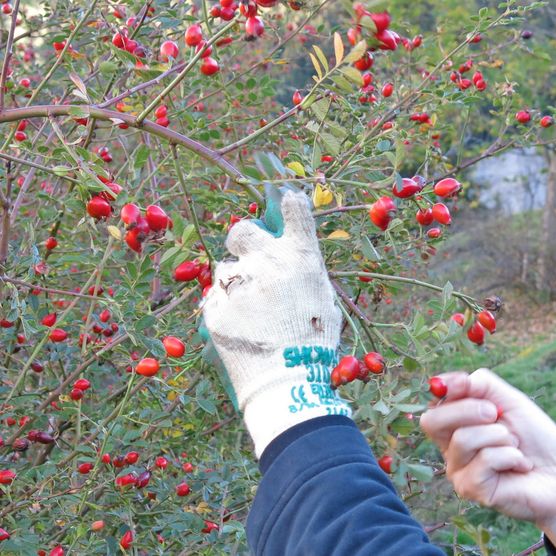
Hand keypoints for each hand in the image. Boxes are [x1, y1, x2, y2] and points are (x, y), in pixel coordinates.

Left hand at [202, 190, 349, 456]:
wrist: (287, 385)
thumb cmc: (313, 346)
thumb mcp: (324, 305)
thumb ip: (305, 275)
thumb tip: (292, 259)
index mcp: (300, 260)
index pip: (297, 214)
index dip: (291, 204)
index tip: (287, 200)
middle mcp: (267, 264)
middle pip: (241, 230)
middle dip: (242, 238)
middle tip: (246, 255)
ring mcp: (238, 286)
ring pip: (226, 270)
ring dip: (236, 285)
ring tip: (250, 316)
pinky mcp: (216, 308)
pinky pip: (216, 298)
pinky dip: (225, 309)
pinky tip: (240, 329)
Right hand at [420, 368, 555, 541]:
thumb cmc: (533, 436)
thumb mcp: (505, 399)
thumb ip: (476, 384)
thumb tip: (441, 383)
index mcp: (453, 425)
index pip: (433, 404)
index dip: (446, 389)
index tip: (466, 383)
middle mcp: (449, 447)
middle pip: (431, 421)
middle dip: (466, 410)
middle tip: (494, 413)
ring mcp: (457, 469)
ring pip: (462, 439)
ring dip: (499, 436)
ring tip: (515, 446)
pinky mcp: (471, 489)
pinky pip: (484, 459)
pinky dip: (510, 456)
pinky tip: (519, 465)